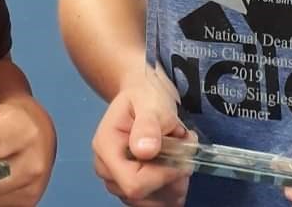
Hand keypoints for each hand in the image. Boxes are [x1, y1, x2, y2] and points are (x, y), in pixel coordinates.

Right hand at [92, 69, 190, 205]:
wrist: (142, 95)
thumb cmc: (145, 96)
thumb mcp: (150, 103)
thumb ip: (148, 125)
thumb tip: (145, 151)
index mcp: (105, 147)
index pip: (133, 183)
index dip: (163, 176)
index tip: (183, 158)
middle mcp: (106, 169)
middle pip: (141, 197)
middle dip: (170, 180)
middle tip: (186, 152)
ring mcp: (116, 180)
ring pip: (150, 202)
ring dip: (173, 184)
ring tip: (181, 155)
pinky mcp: (129, 186)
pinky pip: (154, 200)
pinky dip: (170, 187)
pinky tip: (175, 165)